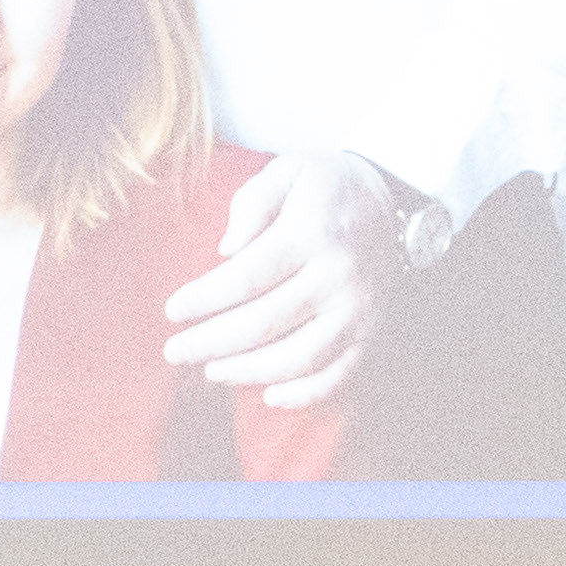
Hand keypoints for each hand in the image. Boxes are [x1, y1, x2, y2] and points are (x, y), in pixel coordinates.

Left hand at [165, 149, 429, 417]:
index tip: (172, 311)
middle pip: (264, 323)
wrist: (393, 199)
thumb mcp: (287, 170)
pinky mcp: (372, 334)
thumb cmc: (326, 185)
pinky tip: (269, 396)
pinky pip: (338, 376)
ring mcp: (359, 311)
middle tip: (175, 351)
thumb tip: (226, 249)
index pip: (247, 277)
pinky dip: (304, 394)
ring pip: (298, 358)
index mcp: (311, 233)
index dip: (204, 300)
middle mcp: (337, 277)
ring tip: (212, 370)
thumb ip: (251, 203)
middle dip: (211, 342)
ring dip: (248, 372)